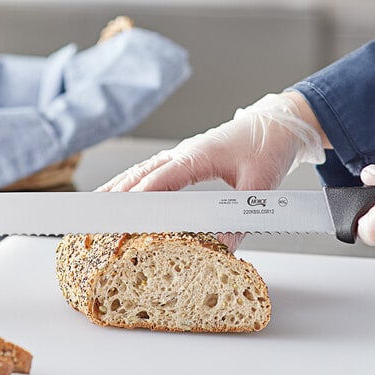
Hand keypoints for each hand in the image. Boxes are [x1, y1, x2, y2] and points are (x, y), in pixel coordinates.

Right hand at [98, 92, 325, 249]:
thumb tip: (222, 249)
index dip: (136, 198)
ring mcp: (183, 153)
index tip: (117, 215)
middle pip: (142, 173)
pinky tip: (124, 191)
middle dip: (117, 194)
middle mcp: (185, 152)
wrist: (278, 124)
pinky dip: (133, 180)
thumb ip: (242, 218)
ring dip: (120, 186)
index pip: (160, 179)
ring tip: (97, 204)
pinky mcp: (186, 158)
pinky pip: (153, 169)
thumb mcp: (262, 185)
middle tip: (95, 214)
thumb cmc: (268, 147)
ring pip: (143, 169)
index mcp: (199, 155)